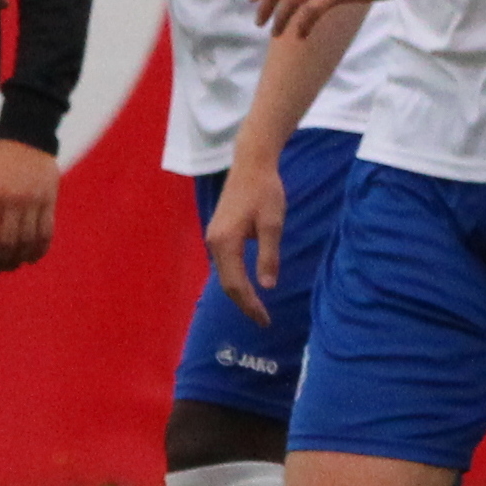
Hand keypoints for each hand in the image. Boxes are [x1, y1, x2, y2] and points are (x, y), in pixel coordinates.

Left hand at [0, 139, 59, 270]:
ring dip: (20, 258)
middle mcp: (13, 200)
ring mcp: (34, 201)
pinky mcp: (49, 201)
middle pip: (7, 243)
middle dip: (0, 262)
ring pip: (28, 241)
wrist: (26, 138)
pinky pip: (47, 232)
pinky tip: (32, 256)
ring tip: (13, 264)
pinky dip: (40, 249)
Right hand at [204, 149, 288, 325]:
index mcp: (226, 242)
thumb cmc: (265, 191)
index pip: (237, 284)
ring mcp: (213, 237)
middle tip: (263, 320)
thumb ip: (268, 256)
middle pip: (227, 283)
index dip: (250, 305)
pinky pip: (225, 264)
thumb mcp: (272, 224)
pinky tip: (248, 286)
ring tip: (257, 308)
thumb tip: (267, 286)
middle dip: (244, 304)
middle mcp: (214, 242)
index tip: (265, 320)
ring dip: (240, 293)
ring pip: (225, 274)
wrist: (251, 164)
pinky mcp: (218, 232)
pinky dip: (236, 279)